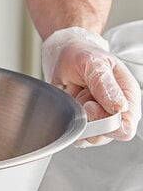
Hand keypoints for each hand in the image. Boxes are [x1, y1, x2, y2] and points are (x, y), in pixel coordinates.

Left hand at [42, 27, 141, 145]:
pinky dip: (67, 119)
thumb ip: (105, 84)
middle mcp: (114, 112)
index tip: (92, 108)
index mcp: (127, 97)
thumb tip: (119, 107)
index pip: (125, 129)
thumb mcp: (95, 63)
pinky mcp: (80, 121)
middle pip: (104, 136)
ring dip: (77, 118)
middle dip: (88, 119)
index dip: (109, 126)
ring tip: (77, 96)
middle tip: (82, 97)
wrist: (63, 53)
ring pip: (87, 137)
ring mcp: (97, 118)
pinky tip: (70, 103)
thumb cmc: (83, 54)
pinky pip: (73, 132)